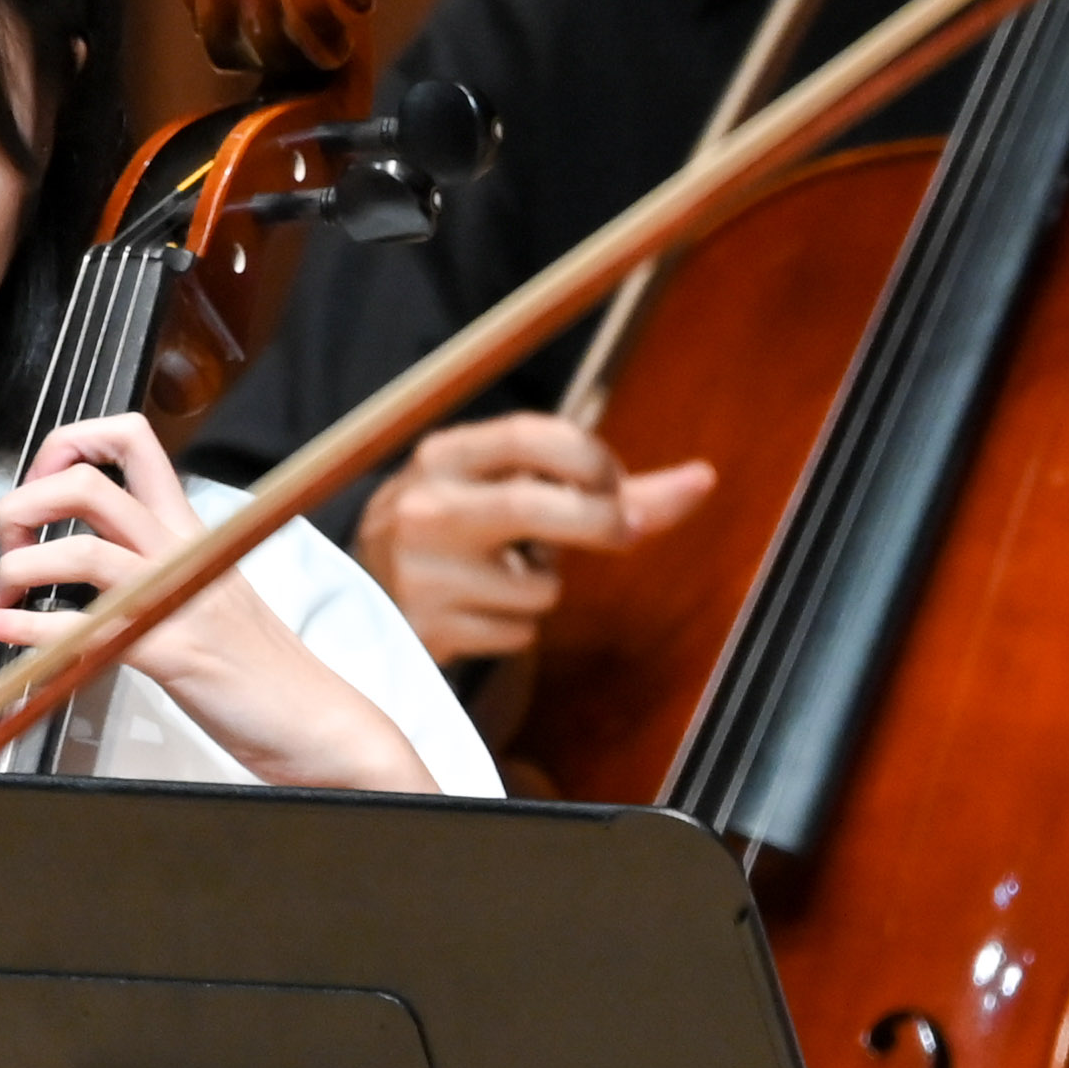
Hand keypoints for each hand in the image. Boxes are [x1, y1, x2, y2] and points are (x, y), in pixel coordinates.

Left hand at [0, 414, 432, 791]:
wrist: (314, 719)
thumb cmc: (259, 665)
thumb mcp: (207, 590)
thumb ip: (155, 562)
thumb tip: (85, 554)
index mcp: (190, 530)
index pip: (132, 440)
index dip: (68, 443)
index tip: (39, 480)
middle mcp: (182, 551)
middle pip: (89, 483)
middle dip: (23, 505)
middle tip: (10, 545)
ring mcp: (177, 599)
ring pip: (80, 549)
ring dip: (17, 568)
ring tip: (1, 595)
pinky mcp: (171, 653)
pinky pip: (80, 630)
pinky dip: (21, 630)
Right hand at [355, 413, 718, 660]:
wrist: (361, 600)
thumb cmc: (462, 533)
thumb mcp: (508, 490)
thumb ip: (606, 488)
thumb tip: (706, 479)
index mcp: (445, 454)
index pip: (533, 434)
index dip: (593, 459)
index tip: (615, 484)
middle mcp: (424, 503)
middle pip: (540, 507)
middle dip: (603, 522)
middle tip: (624, 530)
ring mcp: (419, 568)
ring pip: (538, 586)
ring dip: (543, 589)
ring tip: (500, 577)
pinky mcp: (426, 626)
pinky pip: (517, 633)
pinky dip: (517, 628)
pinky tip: (479, 611)